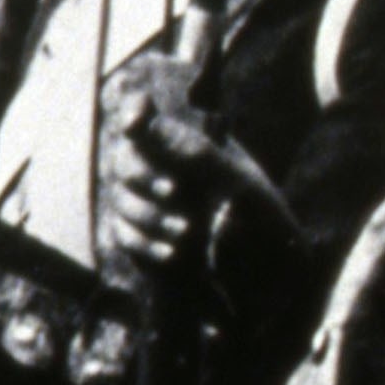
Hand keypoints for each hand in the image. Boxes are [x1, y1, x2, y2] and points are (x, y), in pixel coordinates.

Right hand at [102, 53, 286, 280]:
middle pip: (125, 159)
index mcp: (183, 145)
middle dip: (145, 175)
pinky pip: (124, 234)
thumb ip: (200, 155)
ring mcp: (143, 203)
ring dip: (153, 216)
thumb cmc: (257, 217)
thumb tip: (157, 131)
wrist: (263, 272)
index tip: (136, 121)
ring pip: (122, 200)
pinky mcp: (136, 236)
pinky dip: (148, 243)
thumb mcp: (239, 181)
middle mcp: (157, 169)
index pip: (147, 117)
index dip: (135, 112)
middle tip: (173, 190)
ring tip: (189, 232)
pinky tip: (174, 254)